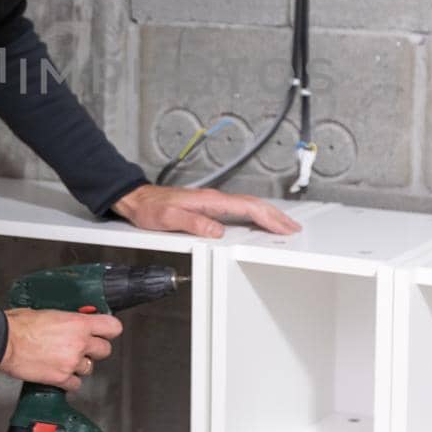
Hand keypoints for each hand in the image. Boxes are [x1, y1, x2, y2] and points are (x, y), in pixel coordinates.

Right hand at [0, 308, 121, 391]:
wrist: (4, 342)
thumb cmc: (18, 324)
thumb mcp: (47, 311)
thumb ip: (66, 318)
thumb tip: (70, 320)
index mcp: (78, 323)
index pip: (112, 327)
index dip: (109, 330)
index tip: (105, 331)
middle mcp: (79, 343)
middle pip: (105, 350)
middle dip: (95, 349)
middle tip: (83, 347)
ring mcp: (71, 362)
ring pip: (89, 368)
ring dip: (80, 365)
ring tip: (64, 360)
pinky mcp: (61, 378)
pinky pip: (75, 384)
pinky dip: (69, 381)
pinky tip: (59, 373)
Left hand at [111, 184, 301, 238]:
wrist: (138, 200)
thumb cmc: (151, 209)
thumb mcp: (169, 219)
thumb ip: (194, 224)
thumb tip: (217, 232)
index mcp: (209, 201)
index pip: (247, 207)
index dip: (268, 218)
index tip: (283, 227)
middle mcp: (214, 199)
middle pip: (253, 205)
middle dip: (275, 216)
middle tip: (293, 227)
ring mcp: (212, 202)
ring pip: (248, 206)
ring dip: (267, 215)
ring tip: (283, 225)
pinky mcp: (208, 207)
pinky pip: (238, 210)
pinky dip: (254, 216)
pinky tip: (258, 222)